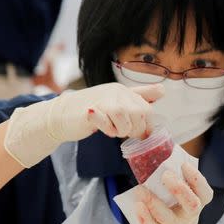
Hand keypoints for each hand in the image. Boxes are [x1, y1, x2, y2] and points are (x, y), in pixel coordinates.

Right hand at [4, 82, 163, 167]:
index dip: (145, 125)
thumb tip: (162, 91)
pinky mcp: (92, 110)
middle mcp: (116, 92)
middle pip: (140, 115)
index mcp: (124, 91)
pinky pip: (109, 125)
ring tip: (108, 128)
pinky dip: (107, 130)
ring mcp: (104, 99)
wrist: (61, 115)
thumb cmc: (92, 111)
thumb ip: (139, 96)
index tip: (136, 132)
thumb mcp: (117, 102)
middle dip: (132, 129)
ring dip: (119, 130)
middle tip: (118, 130)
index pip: (148, 109)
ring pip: (127, 121)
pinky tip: (98, 126)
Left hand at [135, 162, 213, 223]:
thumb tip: (161, 157)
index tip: (184, 165)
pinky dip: (144, 215)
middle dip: (179, 189)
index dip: (196, 179)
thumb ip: (177, 182)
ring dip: (153, 201)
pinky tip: (138, 204)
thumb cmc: (177, 211)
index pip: (205, 193)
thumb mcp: (183, 199)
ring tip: (140, 189)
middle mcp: (188, 216)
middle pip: (191, 204)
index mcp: (198, 204)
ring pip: (165, 216)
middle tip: (166, 174)